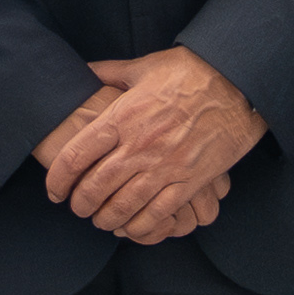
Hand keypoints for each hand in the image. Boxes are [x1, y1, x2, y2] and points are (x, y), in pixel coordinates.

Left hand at [45, 48, 262, 242]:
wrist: (238, 82)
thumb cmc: (191, 71)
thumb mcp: (144, 66)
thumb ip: (109, 73)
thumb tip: (82, 70)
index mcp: (122, 116)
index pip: (76, 155)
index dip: (58, 179)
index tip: (54, 190)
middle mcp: (140, 145)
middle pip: (95, 186)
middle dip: (80, 204)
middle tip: (77, 209)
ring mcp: (166, 165)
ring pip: (124, 205)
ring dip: (106, 219)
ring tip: (101, 221)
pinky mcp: (191, 180)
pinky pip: (159, 213)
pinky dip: (140, 226)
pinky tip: (131, 228)